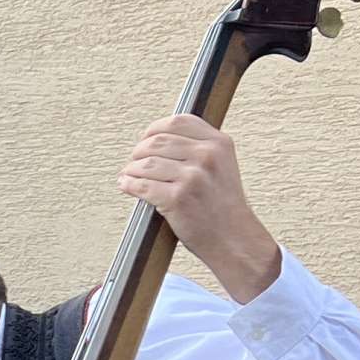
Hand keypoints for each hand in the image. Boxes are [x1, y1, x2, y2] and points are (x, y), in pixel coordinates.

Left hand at [118, 115, 280, 302]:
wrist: (233, 238)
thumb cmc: (222, 205)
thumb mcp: (222, 166)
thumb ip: (198, 148)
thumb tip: (157, 138)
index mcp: (219, 143)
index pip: (178, 121)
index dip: (155, 129)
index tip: (145, 139)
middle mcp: (208, 156)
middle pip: (157, 141)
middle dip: (138, 151)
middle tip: (134, 162)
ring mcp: (193, 177)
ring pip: (145, 163)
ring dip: (130, 170)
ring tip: (128, 176)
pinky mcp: (178, 198)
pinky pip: (141, 185)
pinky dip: (128, 184)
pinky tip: (126, 185)